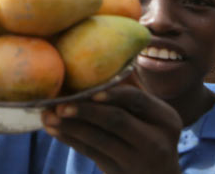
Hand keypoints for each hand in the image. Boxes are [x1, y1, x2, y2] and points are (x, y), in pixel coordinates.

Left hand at [41, 86, 181, 173]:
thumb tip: (97, 53)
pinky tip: (54, 129)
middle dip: (85, 110)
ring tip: (47, 115)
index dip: (113, 94)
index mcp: (166, 119)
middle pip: (117, 121)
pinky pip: (90, 153)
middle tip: (59, 103)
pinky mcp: (118, 172)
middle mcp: (157, 141)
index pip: (138, 100)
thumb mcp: (151, 116)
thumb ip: (129, 92)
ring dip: (70, 125)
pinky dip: (70, 139)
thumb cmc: (149, 135)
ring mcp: (137, 161)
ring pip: (99, 140)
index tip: (89, 90)